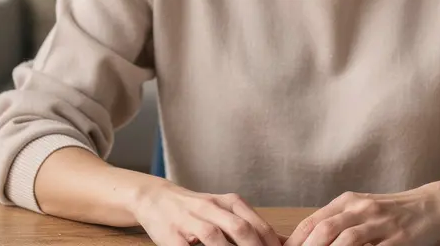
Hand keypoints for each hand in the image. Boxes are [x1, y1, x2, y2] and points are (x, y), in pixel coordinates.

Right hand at [132, 179, 284, 245]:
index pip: (257, 225)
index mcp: (229, 202)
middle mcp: (212, 207)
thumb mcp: (226, 210)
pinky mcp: (172, 234)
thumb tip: (283, 241)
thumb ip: (252, 225)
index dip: (269, 244)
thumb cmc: (197, 209)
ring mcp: (191, 220)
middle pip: (240, 228)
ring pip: (215, 236)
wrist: (156, 198)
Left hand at [284, 187, 439, 245]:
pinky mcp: (400, 239)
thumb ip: (337, 221)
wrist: (433, 205)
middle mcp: (362, 209)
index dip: (295, 242)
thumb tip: (304, 240)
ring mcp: (382, 224)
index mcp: (348, 202)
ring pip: (348, 241)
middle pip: (326, 230)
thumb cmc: (393, 211)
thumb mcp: (362, 210)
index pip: (312, 222)